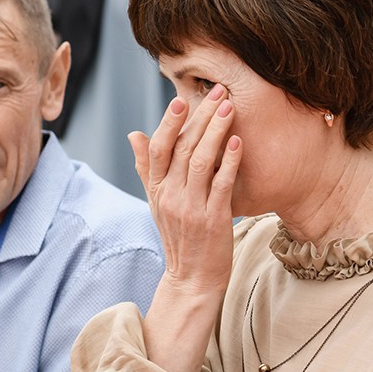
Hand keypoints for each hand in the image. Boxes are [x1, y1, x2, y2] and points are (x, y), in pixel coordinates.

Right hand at [129, 86, 240, 299]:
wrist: (192, 279)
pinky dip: (229, 161)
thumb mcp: (158, 202)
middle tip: (217, 92)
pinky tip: (238, 142)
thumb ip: (147, 168)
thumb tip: (134, 134)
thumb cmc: (179, 237)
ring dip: (215, 132)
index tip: (182, 99)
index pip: (158, 149)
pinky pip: (222, 184)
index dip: (169, 122)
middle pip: (181, 148)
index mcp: (157, 190)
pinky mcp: (213, 220)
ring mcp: (191, 209)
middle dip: (200, 117)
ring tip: (229, 108)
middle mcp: (170, 197)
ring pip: (200, 161)